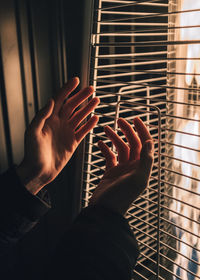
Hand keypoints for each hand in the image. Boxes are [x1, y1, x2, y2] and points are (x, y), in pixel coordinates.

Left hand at [16, 77, 98, 193]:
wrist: (39, 171)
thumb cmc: (32, 153)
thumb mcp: (32, 133)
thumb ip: (41, 116)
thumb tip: (51, 101)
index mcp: (49, 119)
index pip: (59, 100)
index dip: (67, 89)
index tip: (76, 80)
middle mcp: (59, 123)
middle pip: (72, 106)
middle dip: (81, 97)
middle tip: (91, 89)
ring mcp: (67, 132)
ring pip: (80, 117)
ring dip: (88, 108)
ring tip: (96, 100)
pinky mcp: (73, 142)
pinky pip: (83, 131)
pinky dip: (90, 125)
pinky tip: (95, 118)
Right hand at [89, 117, 153, 215]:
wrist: (105, 210)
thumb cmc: (121, 197)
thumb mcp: (138, 179)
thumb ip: (146, 161)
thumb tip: (150, 143)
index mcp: (141, 167)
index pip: (145, 144)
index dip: (142, 131)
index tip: (136, 119)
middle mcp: (133, 166)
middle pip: (132, 143)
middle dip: (127, 130)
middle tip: (119, 120)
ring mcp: (122, 169)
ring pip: (120, 148)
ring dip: (114, 137)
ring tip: (106, 128)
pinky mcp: (110, 172)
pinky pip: (109, 156)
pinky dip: (105, 148)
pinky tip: (100, 143)